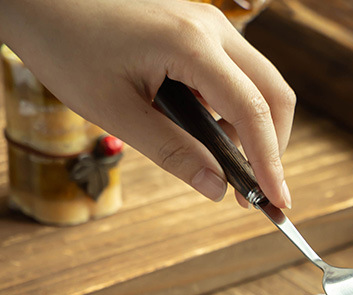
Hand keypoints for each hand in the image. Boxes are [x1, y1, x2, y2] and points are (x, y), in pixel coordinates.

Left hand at [0, 0, 294, 206]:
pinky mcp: (198, 32)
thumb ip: (174, 152)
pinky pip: (236, 77)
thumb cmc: (65, 43)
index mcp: (191, 44)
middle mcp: (211, 28)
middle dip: (272, 146)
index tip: (278, 201)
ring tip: (223, 166)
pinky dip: (234, 112)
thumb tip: (217, 189)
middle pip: (273, 94)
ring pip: (259, 85)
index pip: (252, 111)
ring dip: (253, 130)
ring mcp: (208, 26)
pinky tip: (208, 135)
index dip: (270, 162)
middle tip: (255, 189)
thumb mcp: (117, 111)